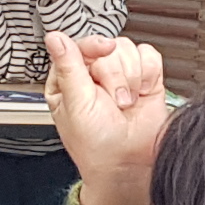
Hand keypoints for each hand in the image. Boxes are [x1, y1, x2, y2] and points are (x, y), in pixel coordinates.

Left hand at [43, 32, 171, 204]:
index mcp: (69, 79)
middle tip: (114, 101)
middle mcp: (94, 75)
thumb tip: (55, 38)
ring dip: (131, 78)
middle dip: (115, 75)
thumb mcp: (76, 105)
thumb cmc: (97, 145)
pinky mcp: (145, 80)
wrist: (129, 166)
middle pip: (108, 47)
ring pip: (128, 50)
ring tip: (126, 103)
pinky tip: (141, 94)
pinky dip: (148, 74)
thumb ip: (68, 67)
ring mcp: (121, 77)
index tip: (104, 50)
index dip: (93, 45)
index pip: (79, 45)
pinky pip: (150, 57)